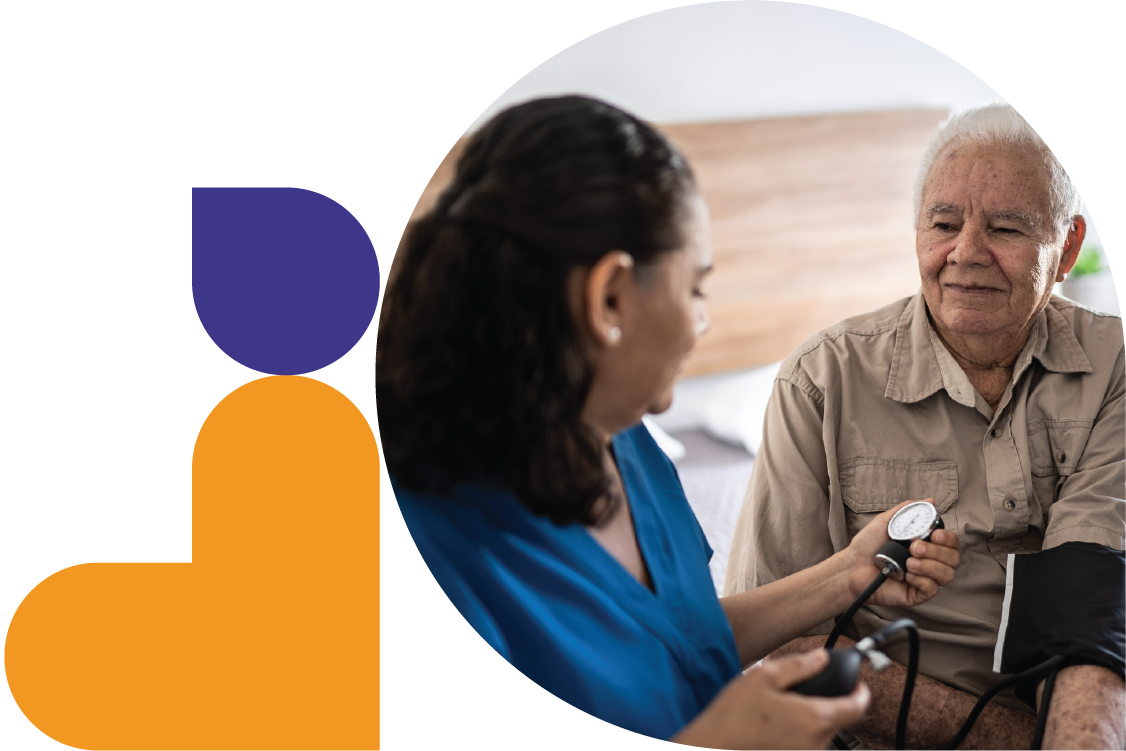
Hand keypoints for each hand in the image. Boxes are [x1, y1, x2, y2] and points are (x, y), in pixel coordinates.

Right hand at [672, 650, 869, 748]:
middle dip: (832, 703)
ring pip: (822, 734)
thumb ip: (798, 665)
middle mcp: (816, 743)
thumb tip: (821, 658)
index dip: (862, 693)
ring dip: (813, 719)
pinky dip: (800, 733)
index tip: (860, 686)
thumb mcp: (764, 677)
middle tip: (808, 690)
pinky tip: (775, 726)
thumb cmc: (734, 716)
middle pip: (839, 720)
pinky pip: (806, 744)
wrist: (712, 747)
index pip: (856, 707)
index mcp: (815, 718)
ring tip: (783, 708)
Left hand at [841, 499, 959, 607]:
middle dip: (937, 552)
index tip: (934, 534)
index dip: (948, 539)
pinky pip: (932, 589)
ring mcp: (925, 579)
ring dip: (930, 566)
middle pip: (953, 558)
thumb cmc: (868, 545)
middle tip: (914, 547)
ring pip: (947, 574)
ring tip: (909, 562)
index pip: (951, 543)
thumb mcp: (887, 521)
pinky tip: (907, 575)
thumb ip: (908, 510)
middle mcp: (930, 562)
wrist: (852, 566)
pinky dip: (922, 580)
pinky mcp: (917, 594)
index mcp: (926, 545)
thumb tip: (930, 500)